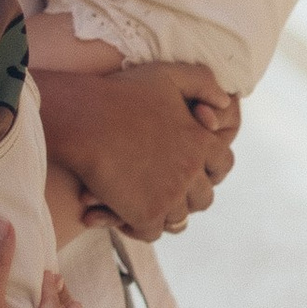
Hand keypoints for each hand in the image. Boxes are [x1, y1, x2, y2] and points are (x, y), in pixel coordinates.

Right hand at [39, 61, 238, 238]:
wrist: (83, 120)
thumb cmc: (120, 94)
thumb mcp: (166, 75)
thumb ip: (201, 81)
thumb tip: (223, 101)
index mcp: (199, 141)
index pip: (223, 164)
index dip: (212, 170)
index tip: (197, 172)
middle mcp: (190, 171)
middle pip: (203, 198)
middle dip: (188, 196)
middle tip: (166, 190)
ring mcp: (169, 196)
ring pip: (178, 218)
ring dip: (164, 212)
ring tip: (144, 203)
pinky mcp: (145, 214)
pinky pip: (153, 232)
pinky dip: (141, 227)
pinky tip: (125, 216)